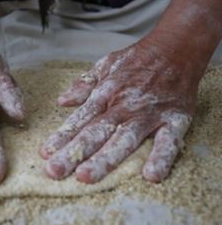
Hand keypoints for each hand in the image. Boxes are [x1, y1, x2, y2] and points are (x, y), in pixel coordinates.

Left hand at [40, 41, 196, 182]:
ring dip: (105, 159)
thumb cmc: (138, 60)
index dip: (62, 136)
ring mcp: (149, 114)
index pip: (80, 119)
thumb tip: (62, 100)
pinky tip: (151, 176)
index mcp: (106, 93)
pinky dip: (162, 157)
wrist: (178, 47)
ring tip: (86, 177)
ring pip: (124, 139)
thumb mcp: (106, 65)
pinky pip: (169, 141)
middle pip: (96, 132)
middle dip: (74, 152)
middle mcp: (124, 105)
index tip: (45, 153)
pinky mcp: (176, 119)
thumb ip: (85, 84)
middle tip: (54, 171)